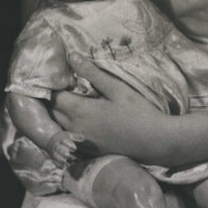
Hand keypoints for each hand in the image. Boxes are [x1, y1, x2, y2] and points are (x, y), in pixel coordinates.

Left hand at [50, 55, 172, 164]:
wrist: (154, 141)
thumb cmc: (138, 111)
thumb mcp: (116, 88)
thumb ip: (92, 73)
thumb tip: (71, 56)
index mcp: (81, 111)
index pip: (54, 96)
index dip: (54, 85)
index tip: (60, 76)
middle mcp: (75, 128)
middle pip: (53, 112)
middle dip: (53, 99)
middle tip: (63, 86)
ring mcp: (80, 142)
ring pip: (58, 126)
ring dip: (59, 113)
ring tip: (70, 100)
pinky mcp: (87, 151)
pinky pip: (68, 137)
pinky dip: (67, 126)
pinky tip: (81, 119)